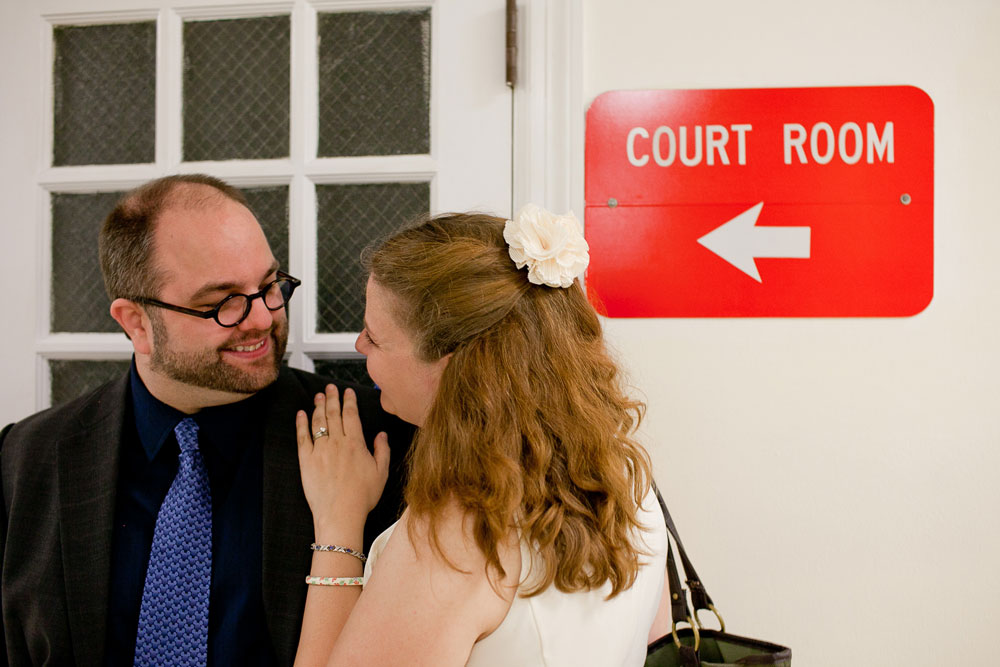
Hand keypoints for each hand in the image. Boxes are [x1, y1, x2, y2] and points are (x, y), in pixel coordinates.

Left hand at [296, 385, 390, 536]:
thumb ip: (382, 451)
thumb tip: (381, 435)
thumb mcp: (381, 473)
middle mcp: (337, 443)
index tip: (347, 392)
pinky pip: (302, 437)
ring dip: (318, 406)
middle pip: (333, 414)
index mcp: (356, 444)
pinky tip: (301, 414)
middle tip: (329, 387)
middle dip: (332, 398)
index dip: (349, 401)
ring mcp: (320, 450)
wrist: (340, 514)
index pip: (351, 415)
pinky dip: (301, 424)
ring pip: (318, 422)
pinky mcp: (306, 460)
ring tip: (318, 396)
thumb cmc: (362, 497)